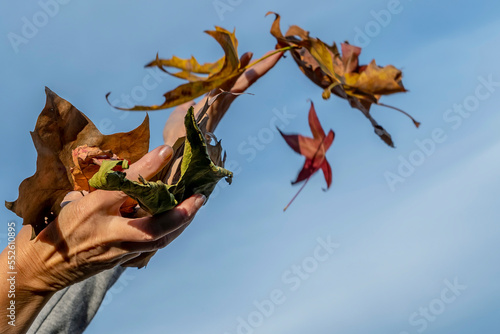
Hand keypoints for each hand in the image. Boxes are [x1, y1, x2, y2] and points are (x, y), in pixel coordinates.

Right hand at [16, 145, 204, 293]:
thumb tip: (138, 169)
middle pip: (152, 227)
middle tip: (200, 196)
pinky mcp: (122, 261)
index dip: (149, 166)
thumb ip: (108, 186)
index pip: (126, 185)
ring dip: (181, 223)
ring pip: (158, 240)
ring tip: (196, 205)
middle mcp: (108, 231)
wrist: (45, 266)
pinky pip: (153, 247)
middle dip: (180, 213)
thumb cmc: (61, 226)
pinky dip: (169, 232)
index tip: (167, 149)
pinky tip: (180, 220)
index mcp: (93, 208)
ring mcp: (117, 251)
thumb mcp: (78, 199)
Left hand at [163, 50, 283, 144]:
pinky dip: (237, 70)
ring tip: (273, 55)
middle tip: (276, 54)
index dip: (243, 69)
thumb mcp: (184, 112)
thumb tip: (193, 102)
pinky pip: (227, 83)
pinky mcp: (212, 104)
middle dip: (260, 67)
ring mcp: (219, 103)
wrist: (173, 149)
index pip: (233, 83)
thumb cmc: (177, 135)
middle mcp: (222, 102)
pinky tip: (247, 57)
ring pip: (241, 81)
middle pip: (244, 81)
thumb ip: (191, 105)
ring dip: (257, 68)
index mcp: (216, 103)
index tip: (251, 54)